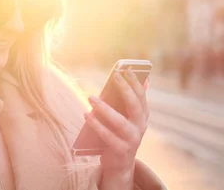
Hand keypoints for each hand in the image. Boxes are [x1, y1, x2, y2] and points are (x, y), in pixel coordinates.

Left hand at [84, 70, 149, 186]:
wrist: (119, 163)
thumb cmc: (120, 134)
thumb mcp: (127, 117)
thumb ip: (131, 100)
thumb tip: (145, 79)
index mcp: (142, 117)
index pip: (141, 97)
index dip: (135, 83)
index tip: (125, 69)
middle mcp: (140, 127)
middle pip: (135, 107)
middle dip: (126, 90)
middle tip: (114, 77)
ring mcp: (131, 140)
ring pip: (120, 123)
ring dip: (105, 109)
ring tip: (91, 97)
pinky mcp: (120, 150)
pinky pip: (107, 137)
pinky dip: (96, 125)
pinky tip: (86, 115)